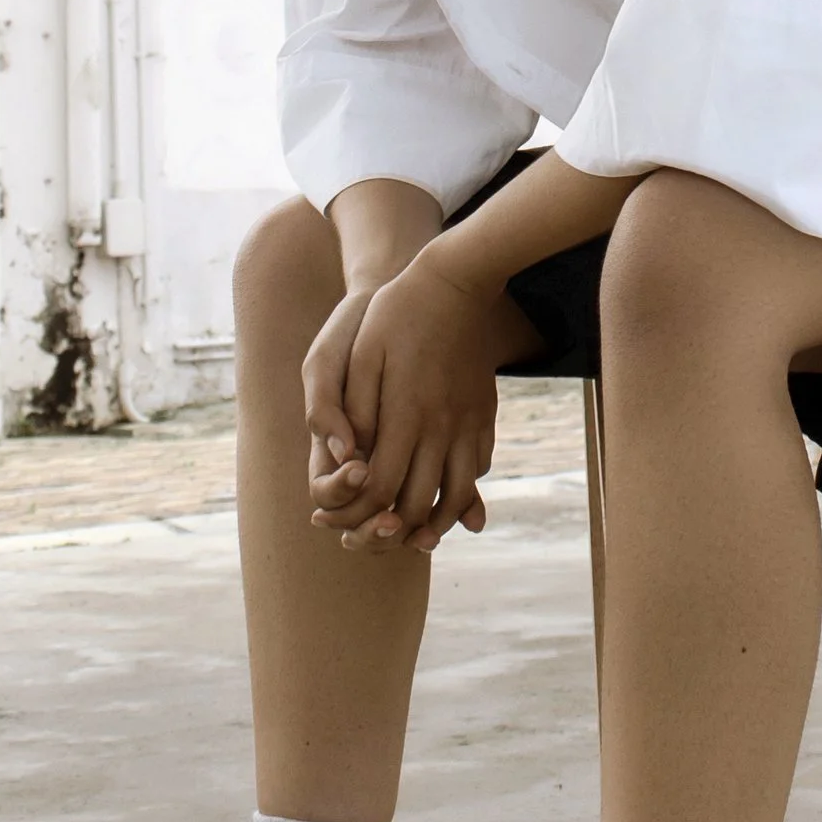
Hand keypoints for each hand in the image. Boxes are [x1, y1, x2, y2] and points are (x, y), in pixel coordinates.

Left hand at [303, 243, 505, 553]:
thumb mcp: (360, 354)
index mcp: (405, 413)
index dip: (356, 514)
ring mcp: (469, 421)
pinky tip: (446, 497)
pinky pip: (478, 467)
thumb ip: (350, 408)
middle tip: (367, 539)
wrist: (455, 281)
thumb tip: (348, 458)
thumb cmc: (395, 314)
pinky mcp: (485, 413)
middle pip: (419, 502)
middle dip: (391, 531)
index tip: (337, 524)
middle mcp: (442, 425)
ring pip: (456, 493)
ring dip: (433, 523)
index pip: (380, 486)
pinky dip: (462, 492)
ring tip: (411, 534)